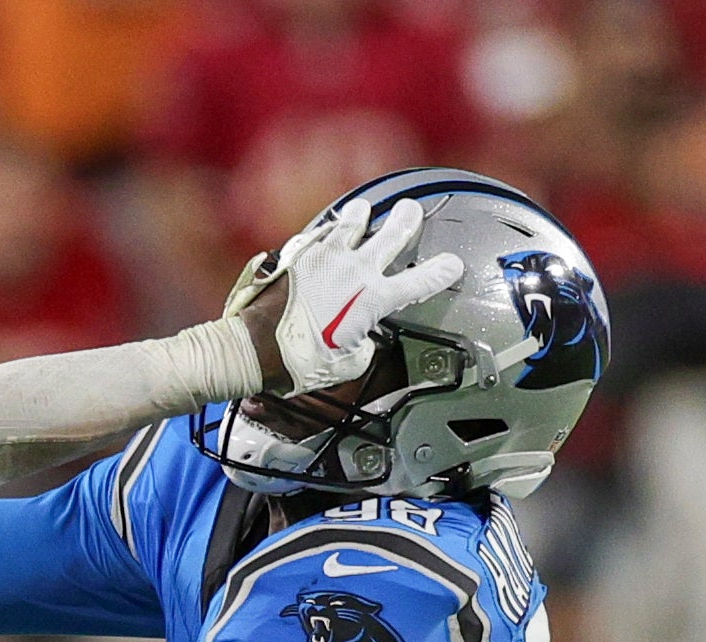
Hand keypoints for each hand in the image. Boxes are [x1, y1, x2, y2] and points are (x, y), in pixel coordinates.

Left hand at [264, 198, 465, 399]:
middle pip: (393, 232)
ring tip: (364, 211)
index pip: (420, 281)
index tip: (452, 264)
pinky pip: (321, 232)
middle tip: (411, 211)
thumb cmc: (297, 362)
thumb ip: (362, 345)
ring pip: (354, 219)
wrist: (253, 349)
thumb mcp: (346, 366)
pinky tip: (329, 232)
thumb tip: (360, 337)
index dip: (441, 271)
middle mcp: (354, 271)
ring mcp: (326, 257)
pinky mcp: (299, 253)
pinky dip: (329, 230)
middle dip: (407, 219)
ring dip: (363, 214)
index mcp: (372, 300)